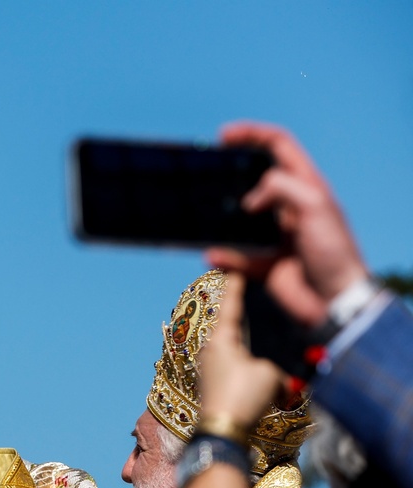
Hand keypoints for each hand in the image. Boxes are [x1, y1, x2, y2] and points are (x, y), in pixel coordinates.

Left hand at [199, 274, 286, 428]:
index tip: (234, 270)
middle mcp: (212, 351)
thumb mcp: (270, 376)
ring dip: (251, 350)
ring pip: (236, 352)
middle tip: (252, 300)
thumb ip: (277, 370)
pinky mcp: (215, 387)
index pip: (231, 306)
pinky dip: (250, 369)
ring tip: (265, 343)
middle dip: (244, 318)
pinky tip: (262, 373)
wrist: (222, 432)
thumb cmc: (243, 395)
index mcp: (221, 339)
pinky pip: (237, 370)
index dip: (235, 288)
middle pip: (231, 328)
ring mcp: (211, 369)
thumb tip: (280, 382)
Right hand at [205, 121, 368, 326]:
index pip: (278, 146)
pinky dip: (221, 256)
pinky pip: (235, 256)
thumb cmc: (332, 252)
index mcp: (306, 186)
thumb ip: (280, 187)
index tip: (223, 136)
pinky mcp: (264, 263)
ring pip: (239, 218)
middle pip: (254, 179)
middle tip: (207, 173)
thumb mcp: (314, 205)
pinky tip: (211, 254)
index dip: (252, 134)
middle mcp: (289, 207)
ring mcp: (275, 235)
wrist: (335, 302)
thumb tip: (249, 200)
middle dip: (230, 173)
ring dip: (220, 217)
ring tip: (202, 215)